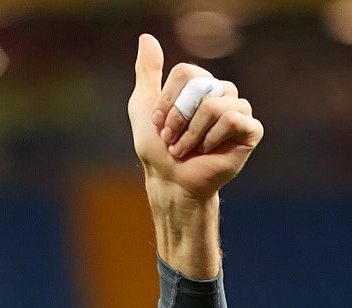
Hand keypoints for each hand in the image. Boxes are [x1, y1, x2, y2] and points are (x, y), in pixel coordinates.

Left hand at [128, 34, 263, 202]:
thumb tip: (146, 38)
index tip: (159, 125)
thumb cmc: (158, 151)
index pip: (185, 73)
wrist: (172, 182)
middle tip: (172, 141)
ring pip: (214, 104)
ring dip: (191, 133)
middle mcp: (221, 91)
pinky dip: (211, 138)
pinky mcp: (250, 130)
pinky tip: (207, 152)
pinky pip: (230, 119)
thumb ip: (147, 73)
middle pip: (200, 85)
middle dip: (178, 118)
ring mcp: (238, 109)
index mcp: (200, 84)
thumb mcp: (143, 108)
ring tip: (186, 150)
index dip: (168, 102)